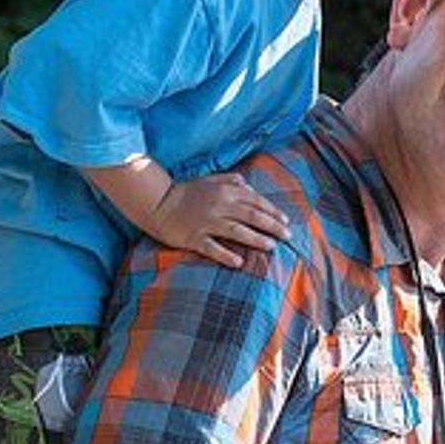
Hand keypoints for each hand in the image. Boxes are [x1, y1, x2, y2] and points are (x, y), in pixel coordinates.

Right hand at [148, 174, 290, 265]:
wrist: (156, 202)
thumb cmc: (185, 192)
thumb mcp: (208, 180)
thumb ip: (230, 181)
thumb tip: (248, 185)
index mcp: (225, 191)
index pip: (256, 201)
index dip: (273, 211)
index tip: (286, 221)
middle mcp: (219, 205)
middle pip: (252, 216)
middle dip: (273, 226)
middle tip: (288, 236)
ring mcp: (206, 222)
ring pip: (237, 231)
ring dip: (256, 239)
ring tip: (271, 247)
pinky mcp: (193, 237)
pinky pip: (212, 247)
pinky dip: (226, 255)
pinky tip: (239, 262)